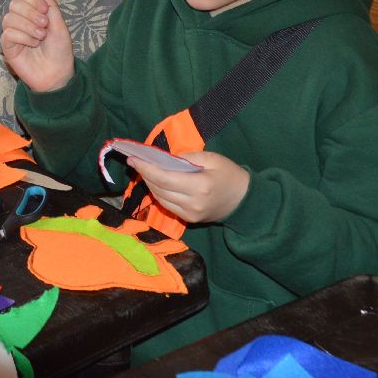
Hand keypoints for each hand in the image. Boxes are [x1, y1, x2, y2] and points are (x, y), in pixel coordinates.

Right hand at [1, 0, 74, 92]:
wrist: (58, 74)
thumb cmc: (60, 50)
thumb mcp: (59, 25)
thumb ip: (50, 5)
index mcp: (34, 13)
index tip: (46, 11)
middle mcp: (21, 21)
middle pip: (15, 4)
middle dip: (31, 12)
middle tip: (44, 25)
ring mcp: (13, 34)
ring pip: (9, 18)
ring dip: (28, 26)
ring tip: (40, 37)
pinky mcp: (8, 47)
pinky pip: (8, 34)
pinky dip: (22, 37)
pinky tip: (33, 44)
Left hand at [129, 149, 250, 223]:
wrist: (244, 200)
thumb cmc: (229, 174)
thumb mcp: (211, 158)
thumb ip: (187, 157)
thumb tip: (164, 158)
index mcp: (200, 186)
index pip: (164, 178)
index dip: (146, 168)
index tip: (133, 158)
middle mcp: (193, 204)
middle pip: (160, 189)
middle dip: (145, 174)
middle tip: (135, 161)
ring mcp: (191, 215)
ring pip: (161, 199)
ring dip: (150, 184)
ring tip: (143, 170)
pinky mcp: (190, 220)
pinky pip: (168, 206)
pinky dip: (159, 193)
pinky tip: (155, 182)